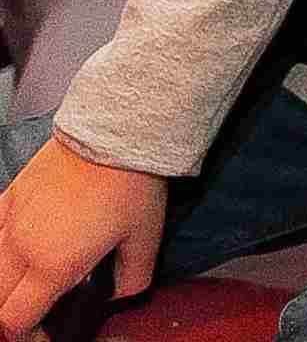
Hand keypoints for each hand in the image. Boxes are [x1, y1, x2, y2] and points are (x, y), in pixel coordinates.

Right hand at [0, 134, 165, 336]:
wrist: (117, 132)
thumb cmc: (132, 184)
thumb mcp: (145, 239)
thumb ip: (133, 278)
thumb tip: (121, 296)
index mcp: (53, 265)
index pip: (16, 321)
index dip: (29, 337)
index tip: (46, 334)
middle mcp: (21, 248)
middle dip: (11, 315)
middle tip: (37, 312)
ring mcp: (9, 221)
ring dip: (2, 285)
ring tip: (26, 283)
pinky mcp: (8, 197)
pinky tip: (18, 248)